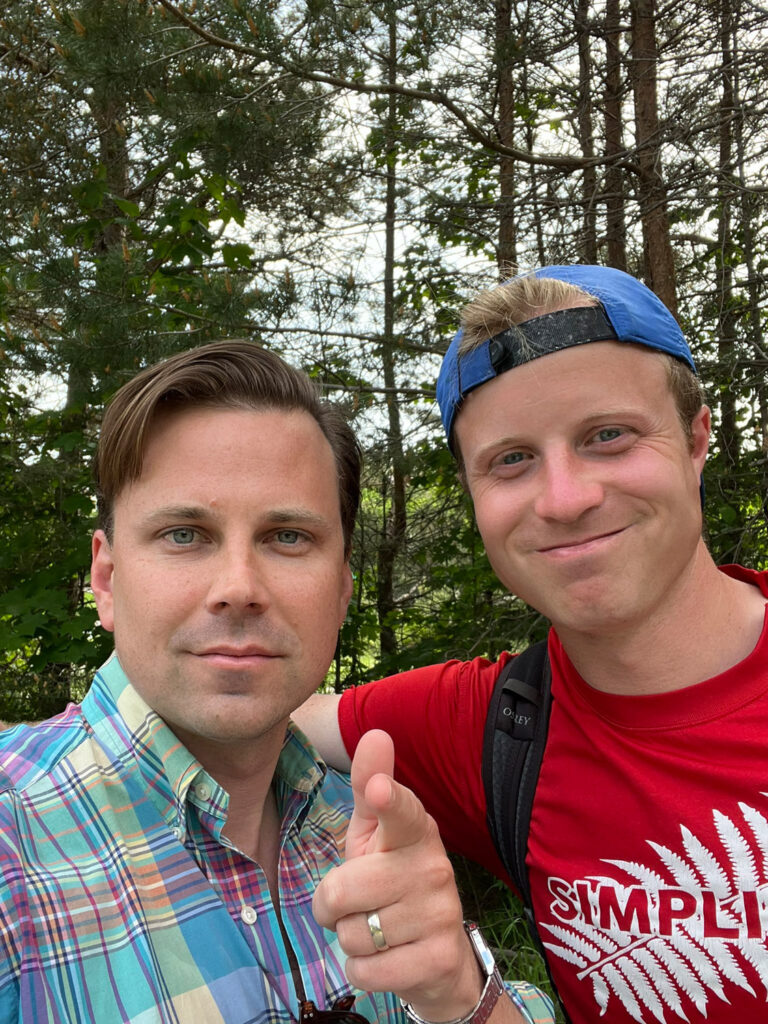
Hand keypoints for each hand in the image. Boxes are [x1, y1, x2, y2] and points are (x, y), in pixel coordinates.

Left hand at [313, 730, 483, 1019]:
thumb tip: (375, 733)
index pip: (401, 811)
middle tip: (356, 905)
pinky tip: (386, 959)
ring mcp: (440, 914)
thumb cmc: (391, 880)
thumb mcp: (374, 833)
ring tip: (377, 931)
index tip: (376, 787)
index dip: (386, 799)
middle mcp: (433, 868)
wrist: (439, 958)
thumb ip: (367, 787)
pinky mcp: (438, 959)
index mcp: (415, 831)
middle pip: (341, 891)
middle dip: (332, 908)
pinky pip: (365, 971)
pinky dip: (362, 972)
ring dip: (350, 941)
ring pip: (351, 935)